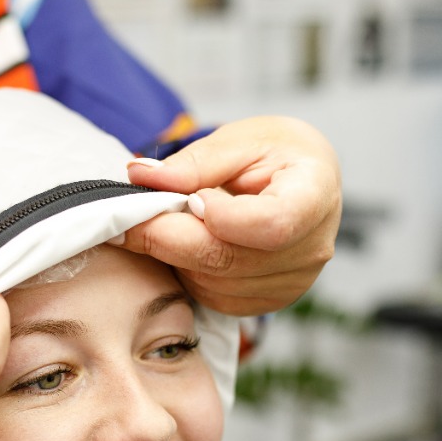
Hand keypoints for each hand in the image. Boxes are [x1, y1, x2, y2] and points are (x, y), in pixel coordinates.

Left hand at [119, 116, 340, 315]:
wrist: (304, 181)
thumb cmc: (276, 153)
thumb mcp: (242, 139)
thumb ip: (194, 161)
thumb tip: (141, 177)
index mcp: (314, 196)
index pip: (271, 224)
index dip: (222, 218)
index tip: (191, 199)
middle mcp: (311, 249)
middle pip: (229, 259)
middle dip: (169, 238)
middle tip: (127, 217)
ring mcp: (293, 283)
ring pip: (213, 282)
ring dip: (175, 255)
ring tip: (164, 222)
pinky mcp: (270, 302)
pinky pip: (215, 297)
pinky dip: (189, 272)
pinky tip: (186, 245)